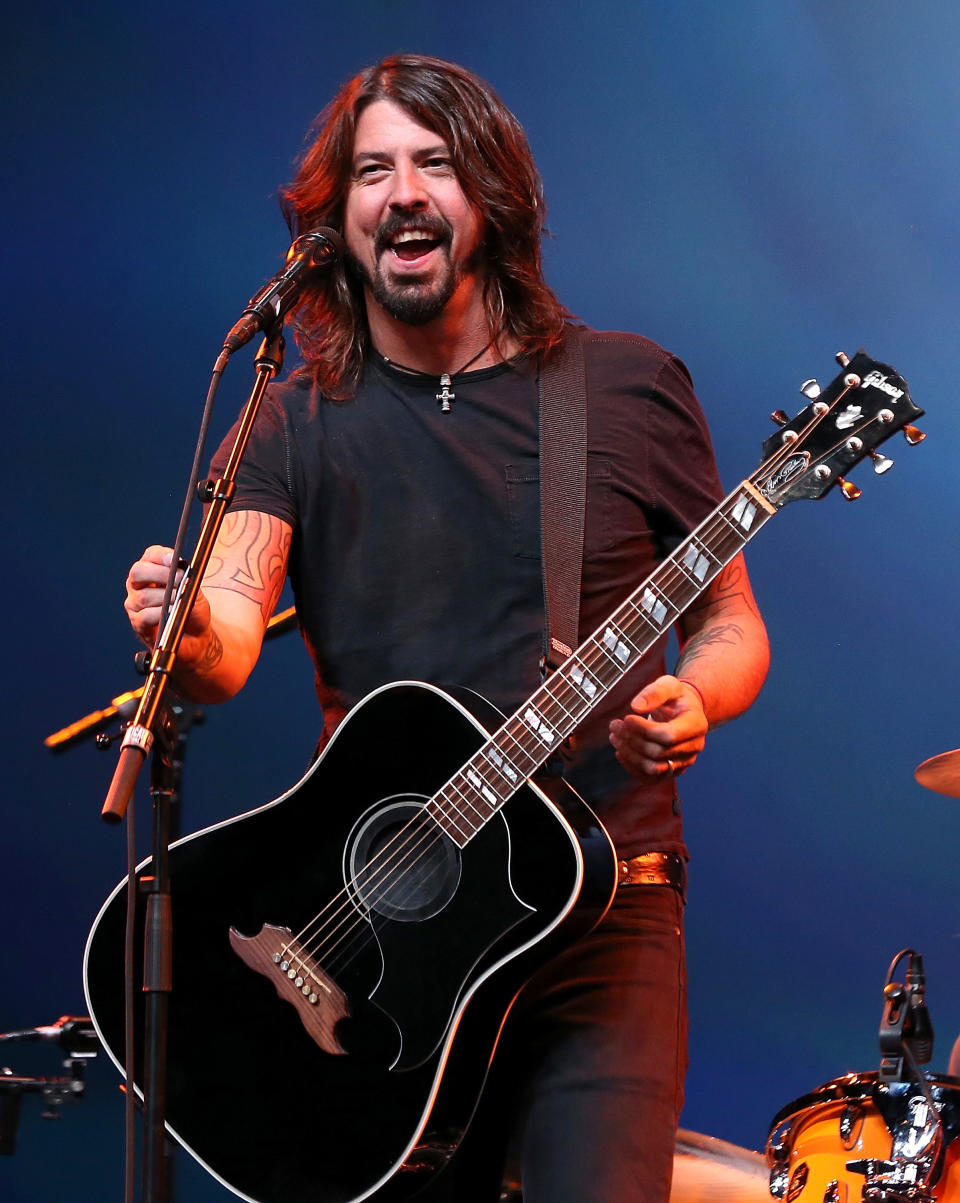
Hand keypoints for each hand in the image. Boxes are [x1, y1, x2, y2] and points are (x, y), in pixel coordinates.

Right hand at [124, 545, 211, 665]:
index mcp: (152, 569)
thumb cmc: (191, 607)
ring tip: (180, 600)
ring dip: (165, 598)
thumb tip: (182, 574)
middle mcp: (138, 584)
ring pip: (143, 596)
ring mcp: (134, 603)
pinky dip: (160, 614)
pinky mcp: (137, 623)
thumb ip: (188, 579)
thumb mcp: (194, 590)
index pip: (151, 555)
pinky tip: (171, 613)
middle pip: (138, 572)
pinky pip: (144, 616)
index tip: (174, 559)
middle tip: (181, 579)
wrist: (195, 635)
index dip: (161, 555)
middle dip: (160, 574)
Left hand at [608, 675, 707, 778]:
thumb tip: (636, 707)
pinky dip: (631, 766)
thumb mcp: (669, 684)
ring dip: (629, 754)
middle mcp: (693, 747)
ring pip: (653, 768)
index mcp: (696, 724)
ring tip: (615, 737)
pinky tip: (621, 751)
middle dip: (632, 739)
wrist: (684, 711)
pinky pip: (650, 777)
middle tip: (615, 725)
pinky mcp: (671, 771)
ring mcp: (683, 762)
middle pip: (658, 752)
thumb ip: (654, 692)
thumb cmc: (677, 697)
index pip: (669, 735)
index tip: (627, 718)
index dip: (644, 729)